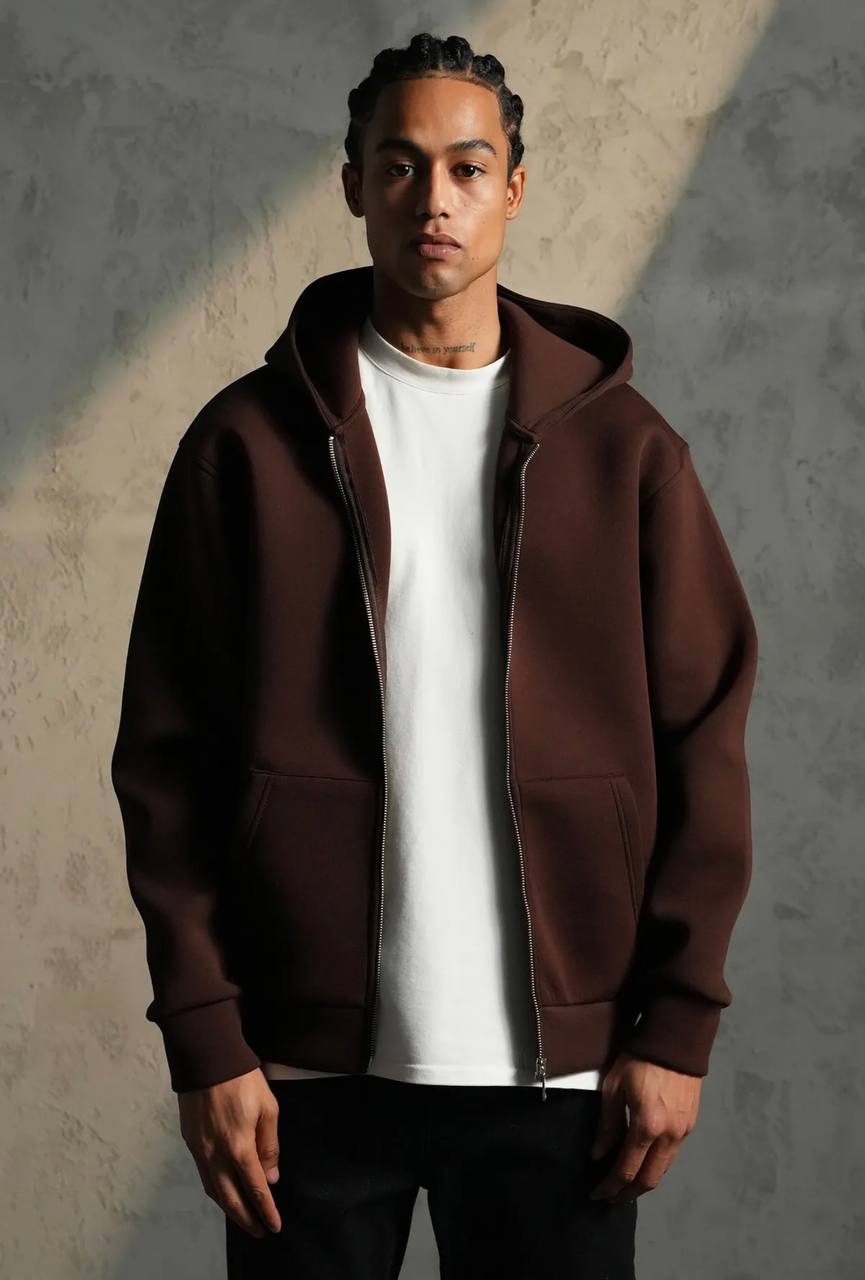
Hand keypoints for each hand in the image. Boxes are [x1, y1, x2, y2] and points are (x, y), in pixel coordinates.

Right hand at [178, 1067, 281, 1237]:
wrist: (207, 1059)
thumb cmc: (243, 1080)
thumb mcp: (268, 1108)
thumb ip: (269, 1145)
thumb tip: (270, 1176)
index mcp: (240, 1147)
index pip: (256, 1189)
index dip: (266, 1210)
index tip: (274, 1226)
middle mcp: (217, 1155)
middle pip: (231, 1199)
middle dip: (246, 1219)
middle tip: (259, 1231)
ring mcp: (200, 1150)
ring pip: (214, 1191)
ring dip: (229, 1210)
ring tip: (243, 1218)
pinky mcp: (190, 1142)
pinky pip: (203, 1176)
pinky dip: (215, 1191)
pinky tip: (223, 1193)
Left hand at [588, 1051, 700, 1202]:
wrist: (676, 1040)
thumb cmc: (639, 1058)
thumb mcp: (614, 1087)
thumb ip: (607, 1124)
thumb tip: (598, 1154)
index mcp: (647, 1126)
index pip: (627, 1170)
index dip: (611, 1186)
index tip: (597, 1195)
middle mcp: (669, 1135)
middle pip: (650, 1179)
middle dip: (628, 1193)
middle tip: (611, 1198)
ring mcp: (683, 1132)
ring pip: (663, 1170)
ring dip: (644, 1181)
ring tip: (625, 1184)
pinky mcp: (690, 1125)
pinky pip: (672, 1155)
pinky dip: (656, 1165)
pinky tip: (644, 1162)